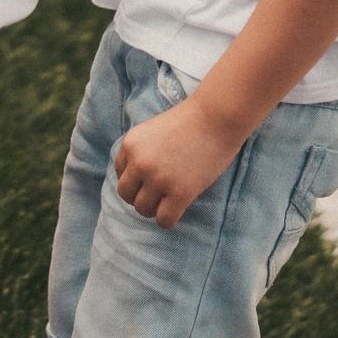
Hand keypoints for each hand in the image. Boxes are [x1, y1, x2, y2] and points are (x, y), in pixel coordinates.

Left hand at [112, 97, 245, 228]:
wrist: (217, 117)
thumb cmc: (189, 122)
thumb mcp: (152, 131)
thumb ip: (141, 152)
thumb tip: (137, 183)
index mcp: (130, 145)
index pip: (120, 174)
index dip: (136, 179)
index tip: (153, 177)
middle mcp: (139, 163)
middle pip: (126, 195)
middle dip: (140, 196)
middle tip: (159, 194)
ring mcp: (159, 179)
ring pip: (143, 210)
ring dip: (155, 209)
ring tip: (169, 200)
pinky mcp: (180, 193)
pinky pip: (164, 220)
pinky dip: (168, 220)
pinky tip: (178, 209)